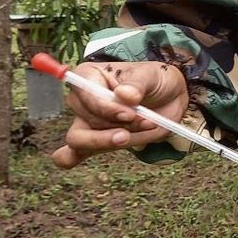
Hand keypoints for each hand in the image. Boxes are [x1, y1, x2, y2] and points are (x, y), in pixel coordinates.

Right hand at [52, 60, 188, 167]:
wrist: (170, 98)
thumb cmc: (155, 80)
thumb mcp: (151, 75)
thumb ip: (137, 84)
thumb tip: (124, 94)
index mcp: (89, 75)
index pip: (85, 95)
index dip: (106, 109)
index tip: (130, 114)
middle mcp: (81, 99)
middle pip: (82, 121)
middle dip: (115, 127)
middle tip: (145, 122)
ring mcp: (85, 122)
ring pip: (81, 140)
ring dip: (114, 140)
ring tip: (144, 128)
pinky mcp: (95, 140)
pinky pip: (72, 153)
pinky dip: (70, 158)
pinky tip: (67, 161)